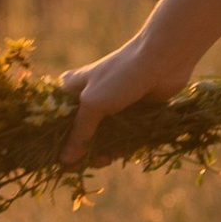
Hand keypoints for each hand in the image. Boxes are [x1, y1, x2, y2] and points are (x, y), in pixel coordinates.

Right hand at [56, 32, 187, 167]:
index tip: (65, 161)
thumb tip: (64, 160)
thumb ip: (79, 132)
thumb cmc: (122, 75)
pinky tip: (124, 151)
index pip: (56, 121)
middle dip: (85, 151)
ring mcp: (111, 107)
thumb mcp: (93, 102)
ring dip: (105, 152)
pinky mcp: (131, 114)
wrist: (163, 60)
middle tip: (96, 160)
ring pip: (101, 139)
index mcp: (71, 90)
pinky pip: (121, 137)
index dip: (59, 143)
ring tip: (109, 158)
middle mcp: (89, 99)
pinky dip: (122, 146)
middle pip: (79, 134)